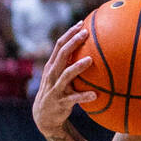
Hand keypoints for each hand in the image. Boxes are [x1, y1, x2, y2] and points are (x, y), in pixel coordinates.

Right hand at [32, 23, 94, 137]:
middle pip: (62, 55)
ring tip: (90, 60)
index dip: (69, 34)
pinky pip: (73, 99)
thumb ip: (71, 66)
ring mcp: (55, 88)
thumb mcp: (61, 77)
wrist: (45, 117)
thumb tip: (92, 53)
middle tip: (86, 33)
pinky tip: (95, 95)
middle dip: (73, 42)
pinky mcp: (61, 102)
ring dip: (78, 67)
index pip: (59, 45)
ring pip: (66, 75)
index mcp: (52, 66)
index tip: (81, 23)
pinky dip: (84, 96)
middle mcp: (52, 74)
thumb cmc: (58, 93)